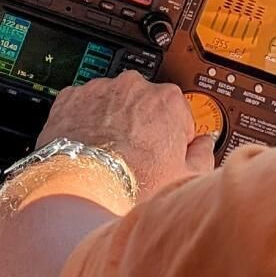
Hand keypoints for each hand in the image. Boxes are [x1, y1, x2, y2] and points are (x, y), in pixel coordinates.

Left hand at [39, 71, 213, 199]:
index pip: (180, 112)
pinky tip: (89, 147)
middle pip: (145, 103)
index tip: (166, 152)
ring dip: (113, 120)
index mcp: (169, 99)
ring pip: (113, 102)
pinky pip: (83, 105)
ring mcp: (100, 90)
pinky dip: (85, 120)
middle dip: (143, 125)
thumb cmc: (133, 186)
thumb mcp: (185, 178)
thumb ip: (203, 155)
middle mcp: (134, 86)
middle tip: (137, 157)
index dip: (174, 136)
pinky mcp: (70, 98)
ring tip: (109, 155)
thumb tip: (205, 146)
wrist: (82, 190)